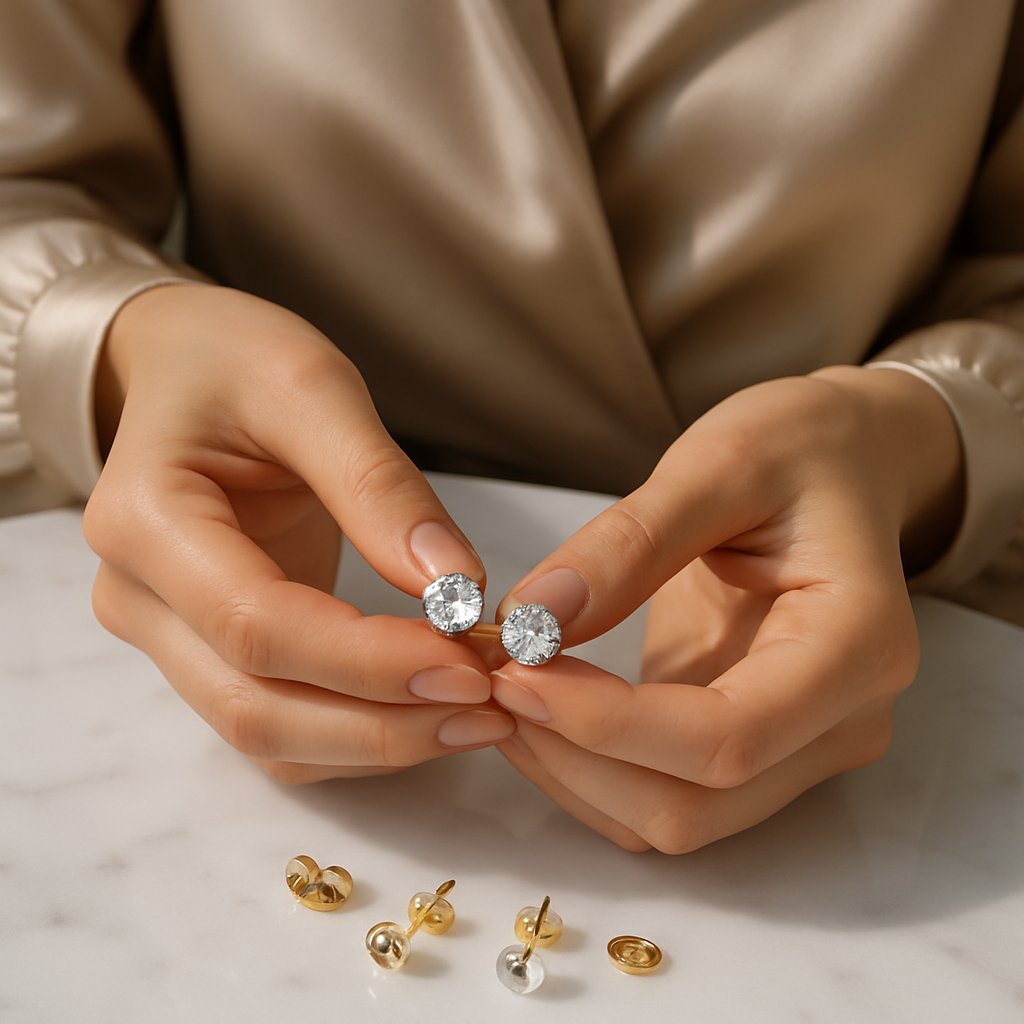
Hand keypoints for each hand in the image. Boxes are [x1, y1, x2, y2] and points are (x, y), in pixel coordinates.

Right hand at [86, 284, 513, 779]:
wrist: (184, 370)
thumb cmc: (234, 361)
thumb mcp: (311, 386)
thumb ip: (378, 486)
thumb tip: (456, 587)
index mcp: (145, 521)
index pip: (257, 624)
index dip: (368, 660)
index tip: (469, 664)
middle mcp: (139, 598)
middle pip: (256, 705)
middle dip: (383, 721)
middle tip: (491, 703)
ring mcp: (168, 636)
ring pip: (268, 736)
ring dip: (377, 742)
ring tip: (477, 714)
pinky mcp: (211, 652)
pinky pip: (280, 726)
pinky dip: (357, 737)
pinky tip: (429, 714)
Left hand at [492, 367, 963, 850]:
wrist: (844, 465)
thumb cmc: (799, 448)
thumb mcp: (719, 463)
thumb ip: (628, 545)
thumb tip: (530, 622)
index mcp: (858, 646)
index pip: (730, 737)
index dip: (610, 725)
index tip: (516, 672)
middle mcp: (842, 721)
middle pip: (697, 804)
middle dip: (577, 757)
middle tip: (492, 678)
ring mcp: (802, 746)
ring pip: (672, 819)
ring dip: (572, 772)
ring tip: (502, 686)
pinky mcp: (755, 745)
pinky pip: (662, 793)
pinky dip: (588, 767)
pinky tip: (539, 702)